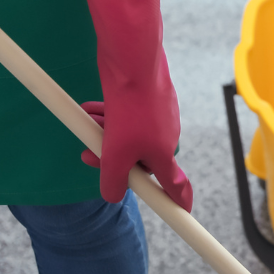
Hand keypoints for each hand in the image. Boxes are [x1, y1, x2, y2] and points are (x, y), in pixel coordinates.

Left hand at [79, 0, 191, 210]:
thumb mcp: (115, 153)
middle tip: (89, 154)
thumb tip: (112, 195)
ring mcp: (159, 115)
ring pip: (129, 135)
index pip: (176, 186)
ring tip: (88, 123)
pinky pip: (128, 115)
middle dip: (113, 158)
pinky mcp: (149, 97)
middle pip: (140, 160)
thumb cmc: (130, 109)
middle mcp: (166, 136)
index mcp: (164, 154)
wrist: (133, 61)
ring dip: (107, 135)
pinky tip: (91, 109)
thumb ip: (113, 181)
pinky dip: (110, 116)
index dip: (179, 202)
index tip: (185, 212)